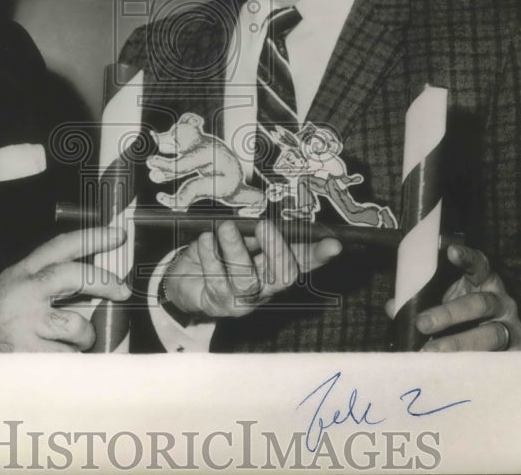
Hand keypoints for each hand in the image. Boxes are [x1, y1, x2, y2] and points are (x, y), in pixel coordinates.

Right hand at [0, 227, 129, 351]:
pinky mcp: (27, 354)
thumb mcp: (14, 286)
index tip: (117, 235)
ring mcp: (26, 323)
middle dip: (104, 281)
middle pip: (75, 276)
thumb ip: (47, 280)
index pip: (61, 246)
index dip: (92, 237)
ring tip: (70, 342)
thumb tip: (96, 280)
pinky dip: (69, 361)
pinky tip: (54, 360)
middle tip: (121, 291)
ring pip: (78, 325)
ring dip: (82, 337)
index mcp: (23, 272)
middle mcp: (25, 293)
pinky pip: (68, 357)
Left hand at [162, 219, 341, 318]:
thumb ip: (254, 230)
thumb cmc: (219, 252)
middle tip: (263, 224)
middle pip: (283, 276)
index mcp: (275, 266)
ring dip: (236, 250)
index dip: (319, 254)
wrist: (185, 277)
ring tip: (225, 227)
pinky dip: (210, 256)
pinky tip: (205, 240)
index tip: (334, 244)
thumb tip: (266, 216)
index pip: (303, 260)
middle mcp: (265, 287)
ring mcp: (243, 300)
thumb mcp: (239, 236)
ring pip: (247, 280)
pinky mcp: (218, 304)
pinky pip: (216, 280)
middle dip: (276, 249)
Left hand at [389, 243, 520, 351]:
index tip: (450, 251)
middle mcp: (501, 301)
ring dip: (459, 343)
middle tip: (422, 323)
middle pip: (480, 303)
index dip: (467, 258)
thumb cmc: (464, 319)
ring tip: (431, 352)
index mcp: (484, 282)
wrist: (496, 351)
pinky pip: (495, 360)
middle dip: (450, 313)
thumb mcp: (445, 302)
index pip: (479, 265)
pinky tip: (453, 369)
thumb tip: (394, 307)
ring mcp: (511, 328)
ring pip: (491, 334)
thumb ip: (420, 301)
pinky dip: (472, 364)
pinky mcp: (515, 354)